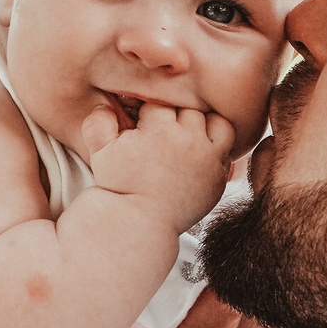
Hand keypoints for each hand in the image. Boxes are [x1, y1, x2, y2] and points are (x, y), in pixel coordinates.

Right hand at [83, 102, 235, 231]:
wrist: (141, 223)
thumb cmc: (121, 188)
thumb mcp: (100, 154)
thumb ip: (98, 123)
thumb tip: (104, 105)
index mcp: (160, 131)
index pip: (160, 104)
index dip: (149, 115)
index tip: (143, 129)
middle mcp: (189, 141)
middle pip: (189, 110)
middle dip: (175, 119)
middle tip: (162, 137)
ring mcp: (208, 158)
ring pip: (217, 122)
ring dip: (203, 126)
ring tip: (186, 139)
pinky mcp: (219, 176)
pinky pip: (228, 149)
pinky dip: (216, 147)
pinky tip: (198, 154)